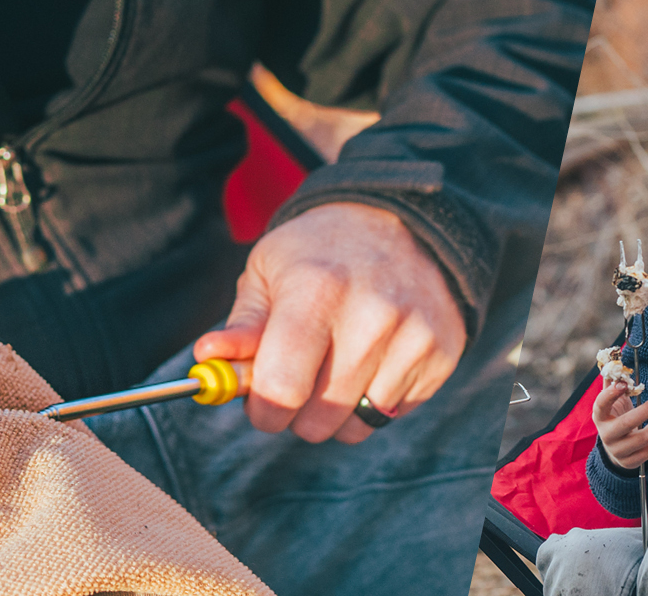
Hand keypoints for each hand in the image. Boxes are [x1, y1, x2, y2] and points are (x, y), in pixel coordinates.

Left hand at [195, 202, 465, 443]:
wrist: (403, 219)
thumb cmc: (319, 253)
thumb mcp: (268, 272)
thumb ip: (241, 326)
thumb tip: (207, 362)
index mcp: (317, 291)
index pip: (281, 389)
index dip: (262, 410)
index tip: (261, 405)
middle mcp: (371, 316)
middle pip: (317, 419)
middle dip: (295, 415)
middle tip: (297, 381)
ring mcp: (412, 337)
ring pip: (354, 427)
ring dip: (335, 412)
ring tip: (335, 366)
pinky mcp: (440, 354)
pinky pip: (391, 415)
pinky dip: (372, 402)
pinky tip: (372, 360)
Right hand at [592, 381, 647, 469]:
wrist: (615, 448)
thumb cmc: (616, 418)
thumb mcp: (612, 402)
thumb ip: (613, 382)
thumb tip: (615, 359)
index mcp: (599, 416)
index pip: (601, 405)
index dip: (610, 394)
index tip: (624, 383)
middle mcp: (606, 434)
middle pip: (627, 423)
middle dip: (647, 410)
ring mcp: (618, 450)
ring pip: (643, 438)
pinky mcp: (630, 461)